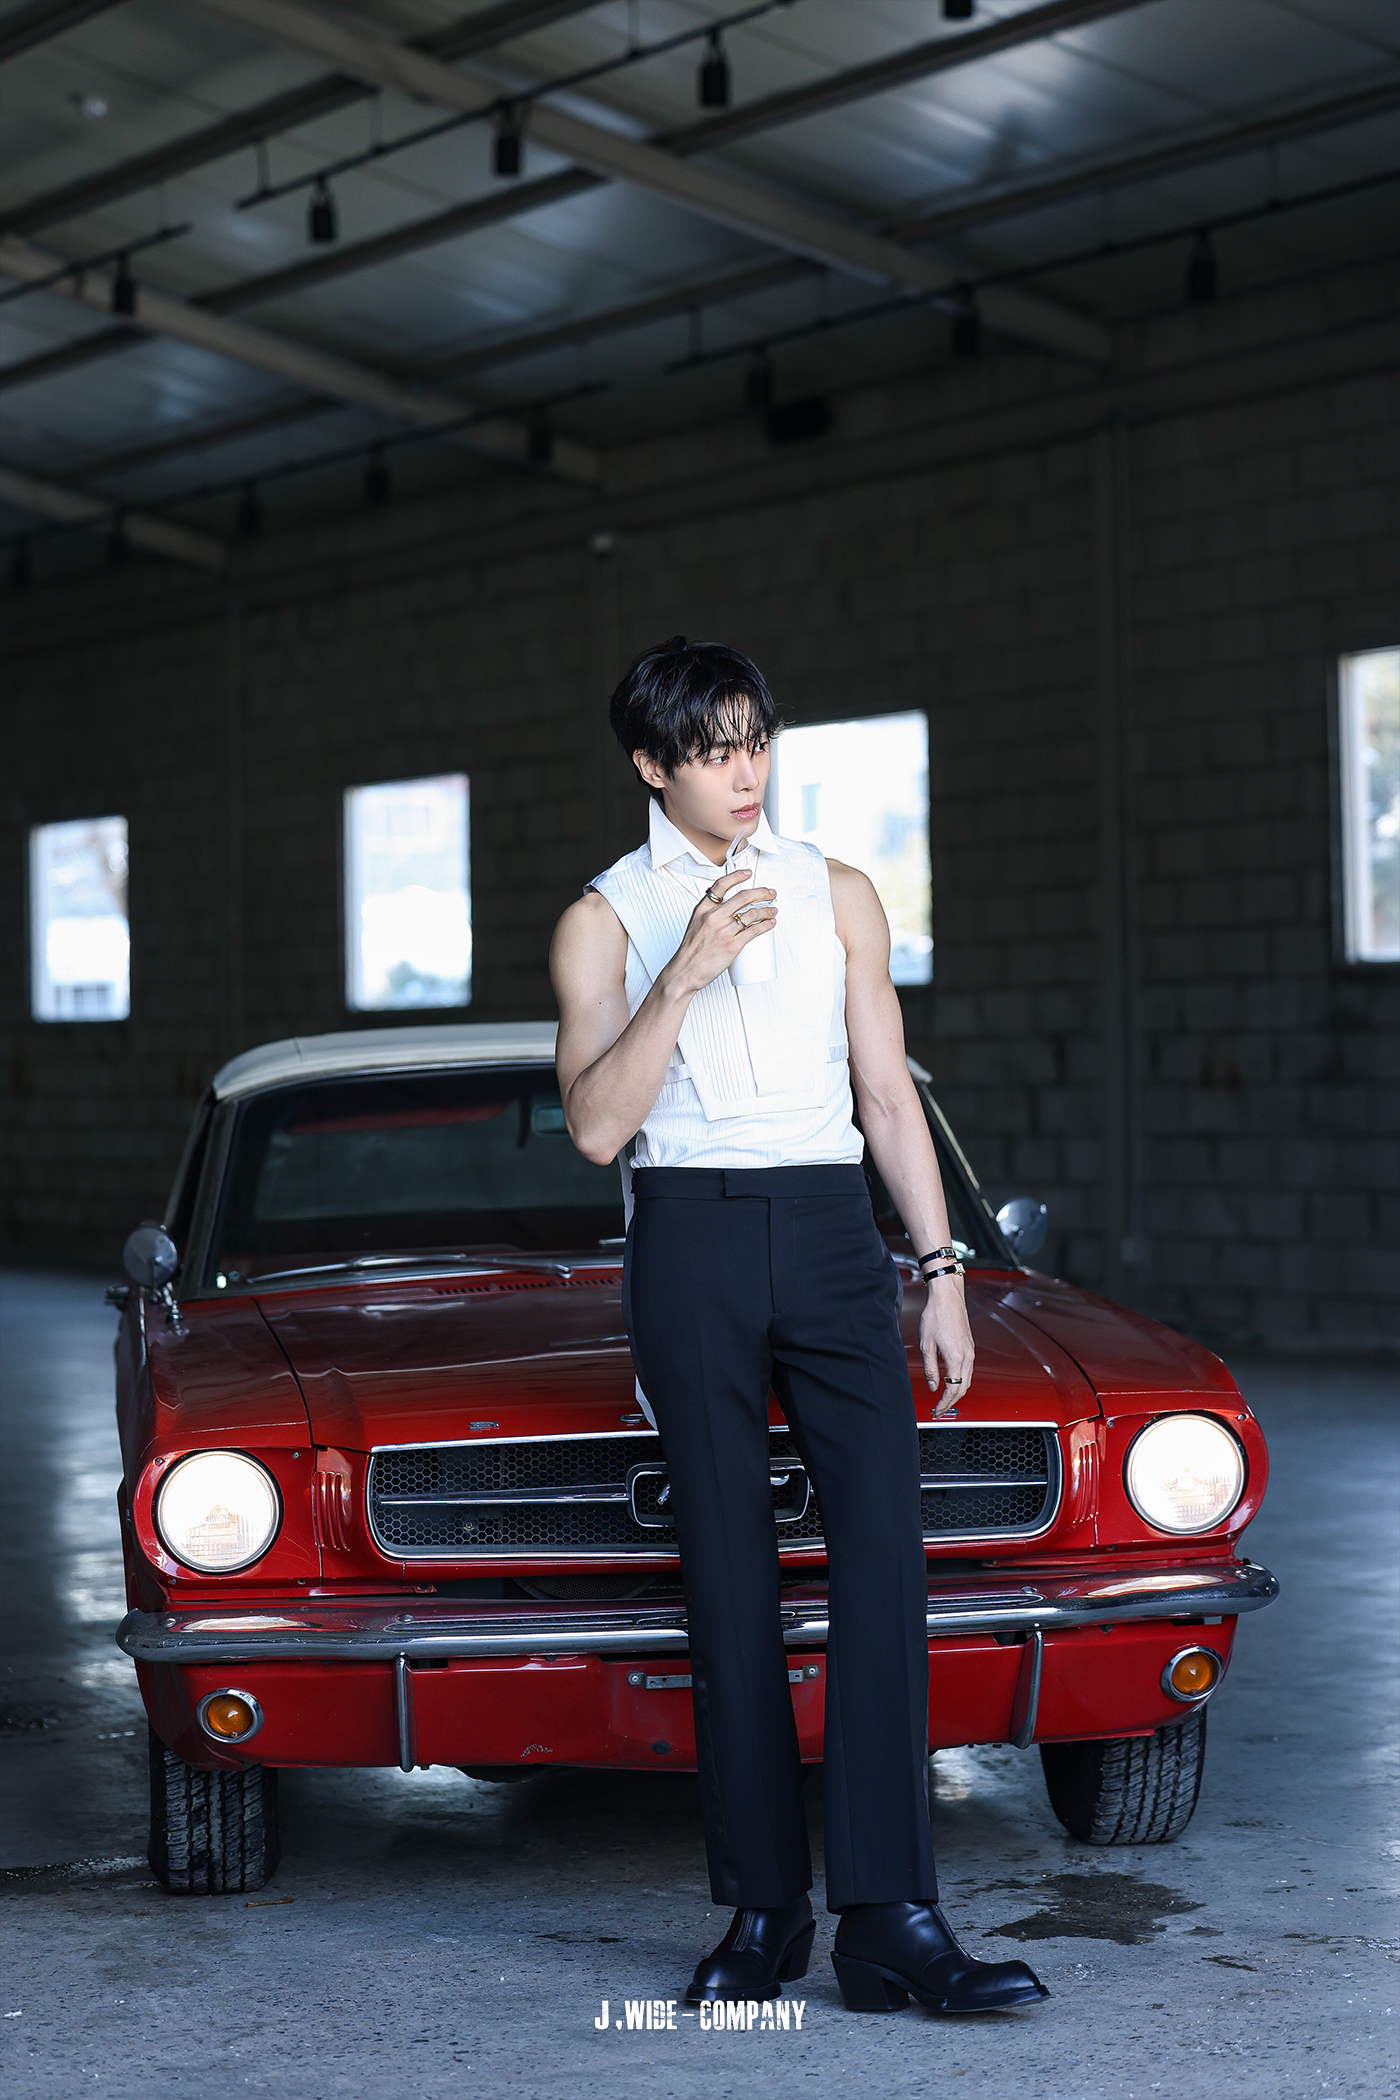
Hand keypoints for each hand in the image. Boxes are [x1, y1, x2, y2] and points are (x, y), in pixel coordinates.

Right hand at [661, 868, 777, 997]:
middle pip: (743, 897)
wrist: (684, 971)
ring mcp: (724, 931)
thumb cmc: (690, 952)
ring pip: (752, 914)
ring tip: (773, 910)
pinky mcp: (733, 945)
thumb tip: (729, 911)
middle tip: (770, 893)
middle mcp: (713, 917)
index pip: (721, 885)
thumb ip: (710, 915)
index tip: (747, 873)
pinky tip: (770, 923)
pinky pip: (754, 931)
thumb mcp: (695, 925)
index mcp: (702, 910)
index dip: (737, 876)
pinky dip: (766, 925)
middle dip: (761, 892)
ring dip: (767, 909)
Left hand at [919, 1276, 973, 1415]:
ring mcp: (970, 1351)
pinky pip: (968, 1371)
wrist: (947, 1296)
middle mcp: (968, 1357)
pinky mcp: (969, 1347)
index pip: (953, 1390)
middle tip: (939, 1410)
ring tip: (944, 1399)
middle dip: (951, 1402)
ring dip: (957, 1392)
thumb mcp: (926, 1344)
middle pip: (963, 1388)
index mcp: (957, 1358)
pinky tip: (951, 1382)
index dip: (944, 1404)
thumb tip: (933, 1386)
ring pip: (967, 1380)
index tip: (937, 1411)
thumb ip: (930, 1368)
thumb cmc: (936, 1315)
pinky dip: (960, 1381)